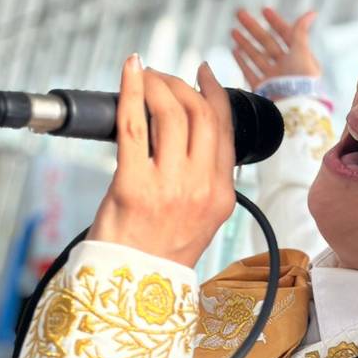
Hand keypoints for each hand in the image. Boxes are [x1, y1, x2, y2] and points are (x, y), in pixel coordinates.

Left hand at [88, 56, 235, 266]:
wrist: (132, 286)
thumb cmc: (158, 253)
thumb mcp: (201, 219)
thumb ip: (204, 181)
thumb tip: (190, 136)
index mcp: (222, 196)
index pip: (226, 130)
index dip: (215, 94)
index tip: (203, 74)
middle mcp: (201, 188)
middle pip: (201, 115)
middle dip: (182, 85)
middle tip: (163, 77)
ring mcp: (169, 186)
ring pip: (171, 113)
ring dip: (157, 84)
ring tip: (145, 78)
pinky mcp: (133, 184)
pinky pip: (133, 124)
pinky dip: (131, 89)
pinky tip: (130, 71)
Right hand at [231, 8, 320, 90]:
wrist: (294, 107)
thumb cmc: (301, 80)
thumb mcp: (302, 51)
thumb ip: (301, 32)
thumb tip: (312, 12)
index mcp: (298, 57)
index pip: (286, 35)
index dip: (276, 22)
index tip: (264, 10)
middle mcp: (285, 67)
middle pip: (267, 43)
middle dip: (253, 28)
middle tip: (239, 13)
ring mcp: (273, 78)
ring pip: (257, 56)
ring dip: (245, 43)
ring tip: (233, 30)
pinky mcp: (263, 89)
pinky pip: (250, 72)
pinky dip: (242, 61)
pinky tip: (235, 50)